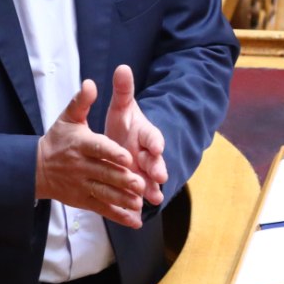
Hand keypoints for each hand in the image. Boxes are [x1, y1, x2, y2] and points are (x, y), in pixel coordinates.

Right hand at [36, 79, 147, 227]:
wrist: (36, 167)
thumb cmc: (57, 139)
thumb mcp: (68, 117)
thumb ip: (81, 101)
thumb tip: (91, 83)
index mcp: (80, 144)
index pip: (98, 148)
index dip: (112, 153)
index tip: (127, 157)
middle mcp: (80, 166)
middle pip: (104, 173)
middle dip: (122, 179)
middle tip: (140, 183)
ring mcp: (81, 185)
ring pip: (104, 193)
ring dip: (122, 199)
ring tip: (139, 202)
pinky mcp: (82, 200)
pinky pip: (102, 209)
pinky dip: (118, 216)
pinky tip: (135, 220)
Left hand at [105, 65, 166, 205]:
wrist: (125, 140)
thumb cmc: (124, 122)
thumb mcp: (122, 106)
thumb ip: (123, 90)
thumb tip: (122, 68)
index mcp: (146, 134)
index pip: (153, 136)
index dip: (155, 142)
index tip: (156, 146)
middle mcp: (149, 154)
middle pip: (155, 161)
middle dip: (158, 168)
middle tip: (161, 176)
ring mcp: (144, 171)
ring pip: (150, 181)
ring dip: (152, 189)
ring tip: (154, 199)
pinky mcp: (138, 184)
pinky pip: (140, 195)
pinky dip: (140, 204)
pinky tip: (139, 215)